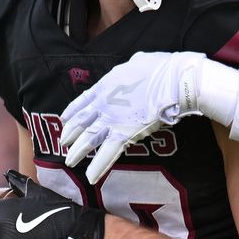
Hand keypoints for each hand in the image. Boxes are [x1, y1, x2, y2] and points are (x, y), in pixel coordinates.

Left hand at [59, 51, 206, 182]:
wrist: (174, 80)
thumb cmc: (161, 68)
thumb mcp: (137, 62)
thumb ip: (130, 69)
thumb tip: (135, 65)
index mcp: (105, 86)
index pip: (82, 101)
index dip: (72, 112)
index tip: (64, 120)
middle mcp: (104, 104)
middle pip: (82, 123)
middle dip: (71, 135)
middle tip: (63, 144)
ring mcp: (112, 119)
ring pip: (89, 139)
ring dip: (79, 152)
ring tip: (70, 162)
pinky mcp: (125, 133)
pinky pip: (108, 153)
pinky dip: (99, 166)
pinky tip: (91, 177)